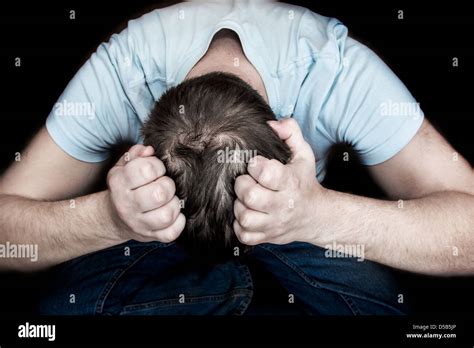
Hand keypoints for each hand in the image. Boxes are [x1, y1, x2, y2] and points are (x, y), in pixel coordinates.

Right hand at [106, 144, 184, 242]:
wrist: (115, 217)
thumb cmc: (126, 187)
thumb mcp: (124, 167)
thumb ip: (137, 154)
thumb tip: (150, 150)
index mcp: (119, 183)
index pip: (146, 170)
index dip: (158, 166)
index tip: (158, 170)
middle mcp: (126, 205)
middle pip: (159, 194)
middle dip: (168, 185)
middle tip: (165, 185)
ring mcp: (139, 224)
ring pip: (166, 215)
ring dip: (174, 204)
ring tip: (170, 200)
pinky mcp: (150, 236)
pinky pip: (171, 233)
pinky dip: (179, 223)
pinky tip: (174, 214)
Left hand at [233, 118, 323, 244]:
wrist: (315, 216)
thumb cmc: (304, 181)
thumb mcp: (304, 154)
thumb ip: (290, 133)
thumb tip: (271, 124)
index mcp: (291, 183)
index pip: (266, 173)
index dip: (255, 165)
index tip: (256, 164)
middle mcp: (283, 205)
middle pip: (250, 196)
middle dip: (242, 185)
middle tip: (246, 181)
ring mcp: (274, 224)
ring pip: (245, 218)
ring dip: (239, 206)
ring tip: (245, 199)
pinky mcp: (267, 237)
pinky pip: (244, 235)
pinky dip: (240, 226)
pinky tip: (247, 213)